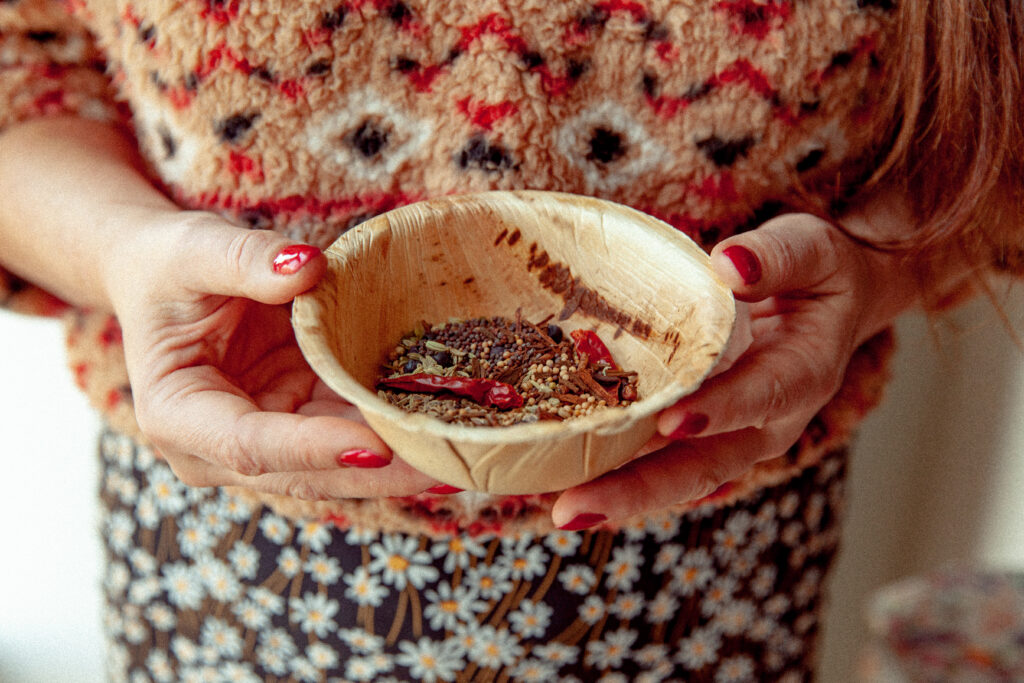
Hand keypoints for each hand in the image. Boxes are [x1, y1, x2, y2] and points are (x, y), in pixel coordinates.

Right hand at [106, 210, 438, 499]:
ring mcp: (266, 442)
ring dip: (402, 464)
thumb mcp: (194, 251)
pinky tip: (450, 428)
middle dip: (381, 475)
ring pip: (339, 467)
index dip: (317, 449)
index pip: (252, 445)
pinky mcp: (301, 424)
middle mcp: (220, 450)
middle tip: (451, 467)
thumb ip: (245, 259)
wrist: (168, 280)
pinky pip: (352, 435)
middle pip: (308, 474)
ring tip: (469, 454)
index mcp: (179, 416)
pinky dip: (397, 432)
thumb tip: (308, 266)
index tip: (380, 447)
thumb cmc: (170, 267)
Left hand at [551, 213, 895, 528]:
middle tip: (573, 509)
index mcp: (801, 374)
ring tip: (560, 509)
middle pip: (704, 465)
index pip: (760, 397)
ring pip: (676, 477)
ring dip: (618, 496)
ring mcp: (733, 437)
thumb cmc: (817, 274)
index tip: (671, 422)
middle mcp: (768, 422)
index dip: (719, 411)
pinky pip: (660, 462)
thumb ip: (773, 256)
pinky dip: (615, 475)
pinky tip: (565, 483)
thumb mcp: (809, 249)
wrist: (829, 304)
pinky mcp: (704, 437)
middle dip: (638, 490)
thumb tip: (730, 263)